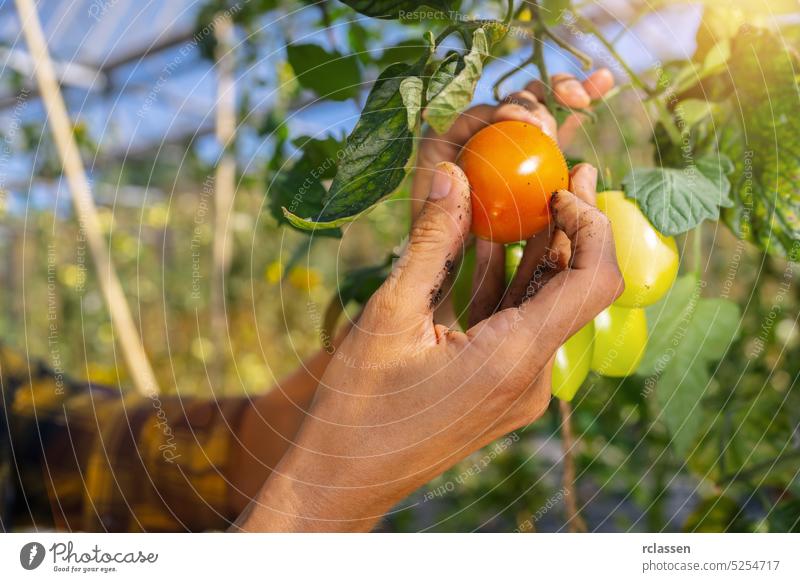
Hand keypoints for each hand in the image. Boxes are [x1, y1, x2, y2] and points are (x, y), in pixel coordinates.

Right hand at [236, 162, 622, 531]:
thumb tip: (452, 177)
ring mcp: (517, 387)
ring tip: (526, 196)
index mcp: (513, 359)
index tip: (560, 187)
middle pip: (576, 289)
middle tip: (560, 173)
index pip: (593, 280)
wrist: (343, 480)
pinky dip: (510, 283)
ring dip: (538, 252)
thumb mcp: (389, 315)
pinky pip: (519, 325)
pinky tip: (490, 244)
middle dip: (570, 227)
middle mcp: (529, 378)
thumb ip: (430, 243)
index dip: (590, 224)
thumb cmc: (357, 409)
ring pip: (547, 306)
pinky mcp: (500, 389)